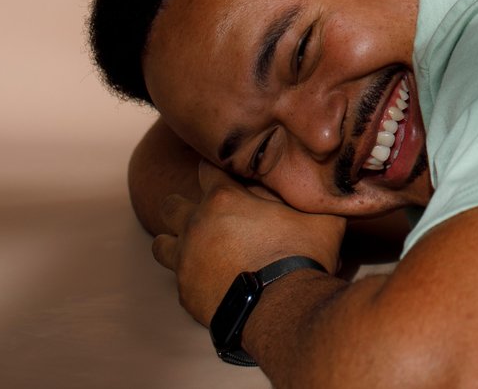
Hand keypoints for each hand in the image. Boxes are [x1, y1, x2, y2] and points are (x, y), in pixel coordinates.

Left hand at [152, 162, 345, 324]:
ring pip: (161, 244)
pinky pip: (181, 280)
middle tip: (209, 215)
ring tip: (197, 248)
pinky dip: (194, 278)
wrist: (284, 309)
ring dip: (175, 242)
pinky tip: (215, 281)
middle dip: (185, 205)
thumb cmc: (303, 255)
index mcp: (224, 199)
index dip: (220, 170)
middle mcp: (196, 225)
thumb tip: (303, 184)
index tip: (231, 176)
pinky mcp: (186, 293)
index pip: (208, 168)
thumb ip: (303, 197)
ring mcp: (186, 261)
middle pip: (170, 205)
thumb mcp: (315, 213)